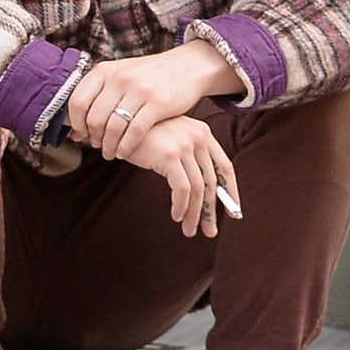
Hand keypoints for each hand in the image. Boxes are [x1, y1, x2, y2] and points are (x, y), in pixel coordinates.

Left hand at [67, 41, 242, 160]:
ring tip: (111, 153)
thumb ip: (97, 99)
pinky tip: (125, 152)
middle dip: (93, 137)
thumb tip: (74, 133)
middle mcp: (119, 78)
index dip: (75, 123)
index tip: (81, 134)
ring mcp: (139, 89)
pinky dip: (126, 146)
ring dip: (109, 145)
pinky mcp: (158, 102)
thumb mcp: (120, 76)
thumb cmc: (149, 76)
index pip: (77, 101)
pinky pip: (134, 131)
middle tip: (98, 146)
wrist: (187, 66)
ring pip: (113, 127)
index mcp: (105, 70)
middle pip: (94, 117)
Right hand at [91, 113, 238, 237]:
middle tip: (209, 230)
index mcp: (202, 133)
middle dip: (210, 210)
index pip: (225, 167)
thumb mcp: (170, 140)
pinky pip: (182, 189)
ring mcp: (184, 145)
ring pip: (198, 188)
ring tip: (189, 229)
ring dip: (194, 214)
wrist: (117, 119)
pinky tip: (176, 216)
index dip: (231, 192)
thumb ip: (188, 157)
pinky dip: (181, 206)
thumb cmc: (141, 133)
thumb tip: (204, 192)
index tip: (233, 212)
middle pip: (212, 181)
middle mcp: (198, 137)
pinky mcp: (169, 154)